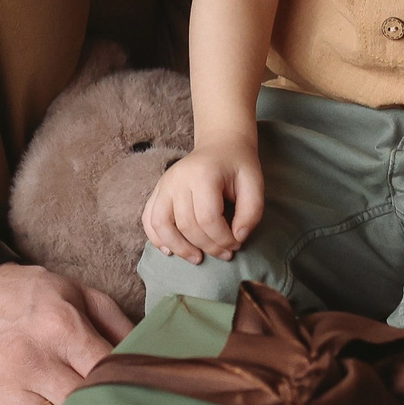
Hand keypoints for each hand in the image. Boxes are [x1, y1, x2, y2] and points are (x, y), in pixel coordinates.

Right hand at [141, 142, 262, 265]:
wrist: (220, 145)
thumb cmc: (238, 166)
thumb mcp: (254, 184)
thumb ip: (252, 212)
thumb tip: (238, 238)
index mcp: (203, 174)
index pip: (208, 218)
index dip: (223, 239)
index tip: (236, 244)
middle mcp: (178, 178)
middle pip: (187, 225)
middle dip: (208, 246)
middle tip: (225, 254)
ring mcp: (164, 184)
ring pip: (161, 224)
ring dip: (178, 247)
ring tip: (197, 258)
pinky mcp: (157, 190)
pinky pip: (148, 219)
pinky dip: (156, 238)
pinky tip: (170, 251)